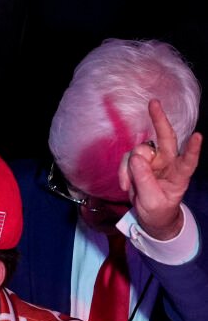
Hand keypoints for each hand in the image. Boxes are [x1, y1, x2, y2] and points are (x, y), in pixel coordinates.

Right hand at [121, 98, 202, 240]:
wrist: (151, 217)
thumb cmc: (158, 211)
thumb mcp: (152, 202)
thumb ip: (145, 181)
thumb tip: (136, 158)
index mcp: (180, 175)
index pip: (189, 161)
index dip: (192, 149)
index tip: (198, 137)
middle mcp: (169, 163)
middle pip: (166, 138)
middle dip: (160, 120)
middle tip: (154, 103)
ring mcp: (154, 161)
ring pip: (139, 151)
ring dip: (129, 167)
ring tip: (127, 185)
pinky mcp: (139, 163)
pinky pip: (127, 159)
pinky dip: (123, 171)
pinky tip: (125, 184)